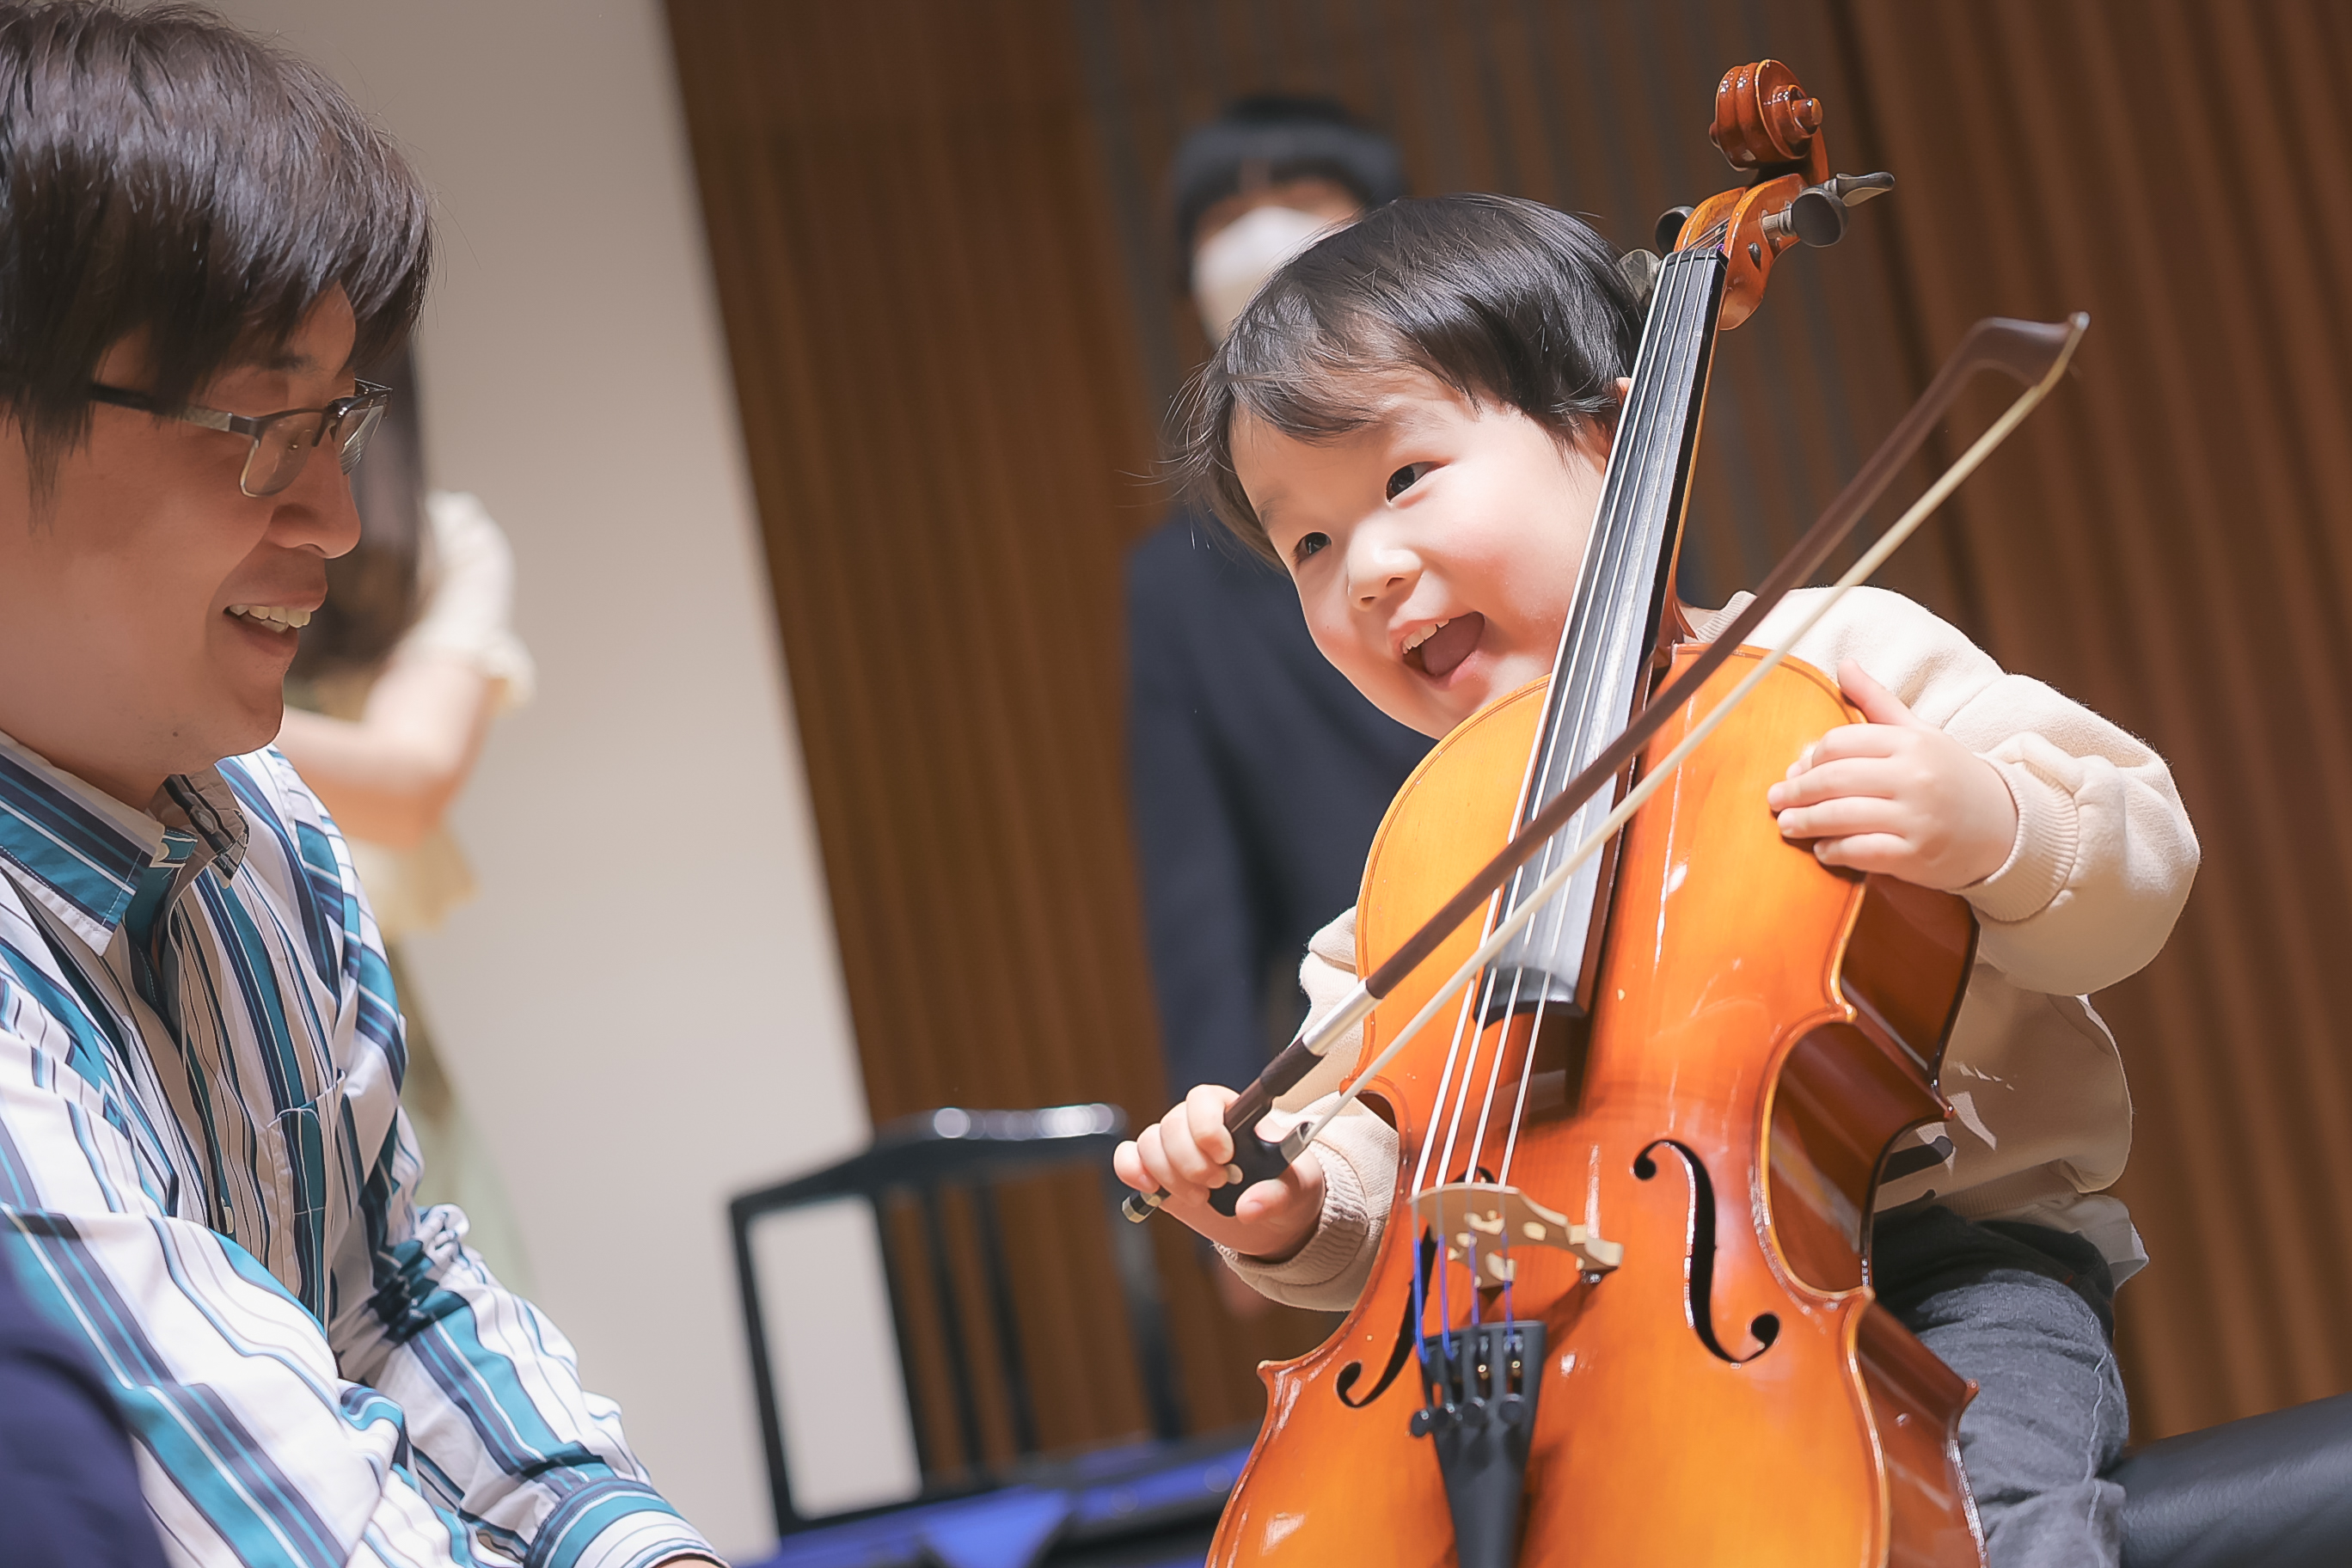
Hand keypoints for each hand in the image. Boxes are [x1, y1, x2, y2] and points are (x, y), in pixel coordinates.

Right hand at [1112, 1083, 1325, 1261]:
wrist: (1273, 1221)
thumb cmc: (1289, 1192)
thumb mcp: (1297, 1192)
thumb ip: (1276, 1196)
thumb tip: (1249, 1208)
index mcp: (1235, 1114)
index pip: (1204, 1098)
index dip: (1205, 1125)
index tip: (1225, 1156)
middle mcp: (1200, 1125)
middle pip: (1172, 1123)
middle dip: (1189, 1161)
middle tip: (1216, 1184)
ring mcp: (1177, 1148)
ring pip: (1150, 1142)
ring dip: (1168, 1174)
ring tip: (1199, 1197)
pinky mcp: (1159, 1173)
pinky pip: (1129, 1157)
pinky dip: (1132, 1170)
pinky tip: (1150, 1187)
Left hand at [1765, 659, 2018, 890]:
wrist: (2005, 826)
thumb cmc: (1949, 776)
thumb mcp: (1918, 733)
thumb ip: (1877, 701)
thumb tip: (1844, 664)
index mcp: (1911, 742)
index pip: (1841, 743)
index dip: (1810, 758)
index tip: (1795, 770)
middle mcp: (1915, 776)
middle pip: (1835, 778)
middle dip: (1797, 790)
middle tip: (1776, 798)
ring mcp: (1917, 817)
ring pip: (1842, 816)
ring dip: (1805, 822)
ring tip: (1787, 824)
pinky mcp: (1917, 854)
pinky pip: (1861, 852)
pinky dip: (1834, 852)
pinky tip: (1822, 850)